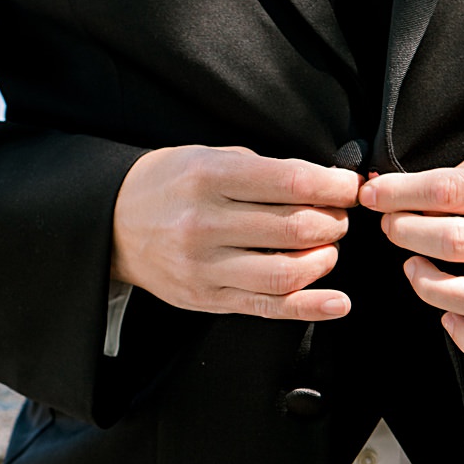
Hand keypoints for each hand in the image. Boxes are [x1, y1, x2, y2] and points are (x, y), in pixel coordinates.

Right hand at [111, 145, 360, 319]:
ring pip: (288, 271)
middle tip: (338, 217)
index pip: (292, 182)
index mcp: (209, 177)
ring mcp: (204, 266)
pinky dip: (310, 307)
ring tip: (325, 248)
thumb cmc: (169, 186)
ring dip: (324, 259)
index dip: (335, 186)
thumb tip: (324, 184)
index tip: (350, 188)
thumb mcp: (208, 156)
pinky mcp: (206, 298)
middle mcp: (205, 223)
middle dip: (333, 222)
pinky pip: (268, 307)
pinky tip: (337, 302)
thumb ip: (262, 170)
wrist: (113, 224)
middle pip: (297, 227)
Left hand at [361, 153, 463, 361]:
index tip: (372, 194)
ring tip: (413, 267)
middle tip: (390, 226)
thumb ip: (459, 178)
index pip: (452, 191)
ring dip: (429, 285)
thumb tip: (392, 191)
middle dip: (407, 233)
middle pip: (457, 242)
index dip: (401, 193)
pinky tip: (448, 318)